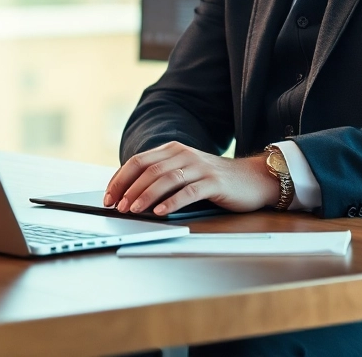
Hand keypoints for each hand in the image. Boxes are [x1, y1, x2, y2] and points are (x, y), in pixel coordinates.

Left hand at [103, 141, 279, 215]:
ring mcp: (200, 167)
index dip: (120, 179)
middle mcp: (184, 154)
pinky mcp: (214, 182)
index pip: (138, 161)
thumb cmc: (214, 180)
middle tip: (117, 207)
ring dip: (146, 196)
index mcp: (173, 149)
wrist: (253, 178)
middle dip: (129, 189)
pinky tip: (161, 212)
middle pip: (148, 170)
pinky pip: (189, 191)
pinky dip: (172, 202)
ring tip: (133, 210)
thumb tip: (129, 195)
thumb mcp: (185, 172)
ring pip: (166, 179)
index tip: (108, 197)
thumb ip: (162, 177)